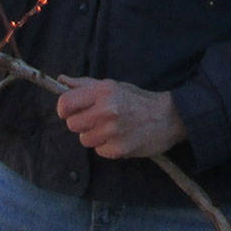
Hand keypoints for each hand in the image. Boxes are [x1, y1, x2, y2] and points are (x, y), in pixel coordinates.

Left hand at [56, 78, 186, 158]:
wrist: (169, 117)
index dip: (64, 109)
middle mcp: (107, 110)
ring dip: (94, 136)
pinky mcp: (119, 149)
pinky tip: (120, 137)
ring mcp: (113, 131)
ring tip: (111, 129)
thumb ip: (85, 85)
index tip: (70, 111)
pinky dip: (107, 146)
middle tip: (96, 119)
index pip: (66, 103)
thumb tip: (60, 80)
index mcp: (104, 91)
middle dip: (81, 123)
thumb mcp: (114, 86)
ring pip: (84, 140)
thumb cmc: (139, 99)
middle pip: (72, 124)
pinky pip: (99, 150)